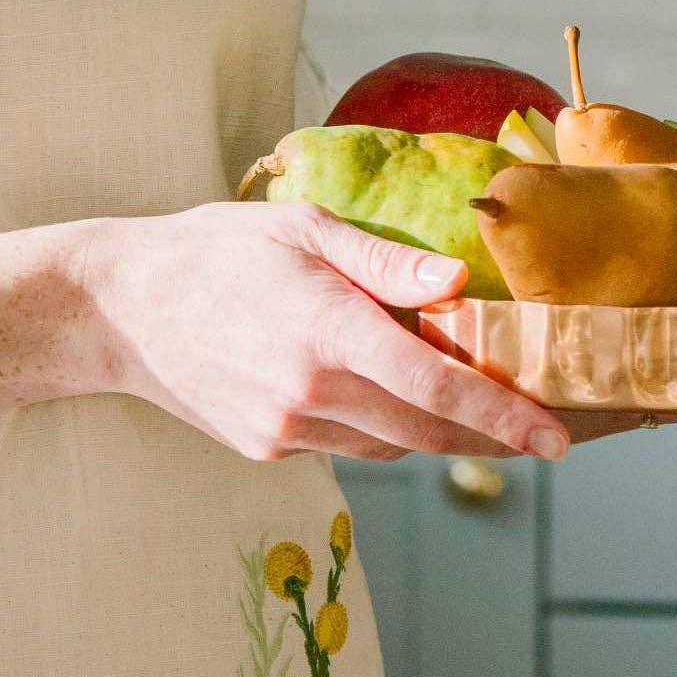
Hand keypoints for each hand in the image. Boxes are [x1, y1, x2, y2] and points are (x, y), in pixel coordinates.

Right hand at [71, 201, 575, 465]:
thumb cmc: (216, 250)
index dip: (504, 416)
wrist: (120, 308)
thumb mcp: (303, 229)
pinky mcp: (268, 447)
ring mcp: (286, 428)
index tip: (555, 438)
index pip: (439, 386)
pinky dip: (379, 423)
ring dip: (432, 424)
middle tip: (540, 428)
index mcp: (328, 330)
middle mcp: (310, 391)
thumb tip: (456, 286)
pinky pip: (349, 444)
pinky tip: (373, 387)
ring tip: (461, 394)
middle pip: (428, 428)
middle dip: (489, 432)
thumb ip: (385, 263)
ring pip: (392, 442)